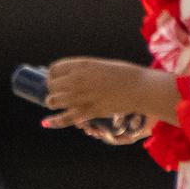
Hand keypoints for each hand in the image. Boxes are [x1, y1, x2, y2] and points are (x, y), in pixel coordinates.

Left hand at [42, 57, 166, 135]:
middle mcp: (78, 79)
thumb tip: (72, 78)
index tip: (56, 79)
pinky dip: (55, 121)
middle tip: (59, 92)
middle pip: (51, 85)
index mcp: (83, 65)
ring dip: (53, 102)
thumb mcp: (103, 66)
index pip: (54, 69)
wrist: (142, 88)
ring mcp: (82, 96)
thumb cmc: (127, 75)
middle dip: (53, 89)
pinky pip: (66, 118)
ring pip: (54, 101)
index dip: (53, 75)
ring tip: (57, 103)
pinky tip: (47, 123)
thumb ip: (86, 71)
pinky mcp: (89, 111)